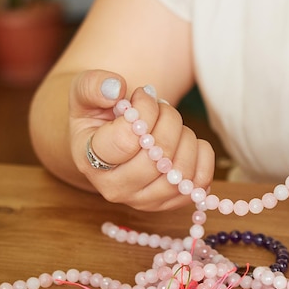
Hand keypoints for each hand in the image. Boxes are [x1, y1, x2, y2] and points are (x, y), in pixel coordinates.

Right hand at [68, 70, 214, 210]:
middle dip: (169, 122)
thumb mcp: (85, 93)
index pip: (126, 141)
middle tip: (163, 107)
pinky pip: (200, 182)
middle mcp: (114, 188)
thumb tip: (115, 89)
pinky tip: (188, 141)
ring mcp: (143, 201)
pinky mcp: (170, 203)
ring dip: (186, 138)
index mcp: (89, 160)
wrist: (113, 138)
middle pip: (158, 158)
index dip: (145, 112)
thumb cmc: (100, 114)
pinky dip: (202, 156)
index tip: (144, 96)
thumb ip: (93, 85)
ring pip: (181, 172)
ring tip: (173, 125)